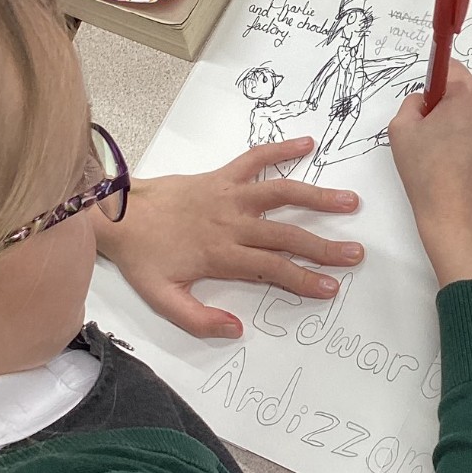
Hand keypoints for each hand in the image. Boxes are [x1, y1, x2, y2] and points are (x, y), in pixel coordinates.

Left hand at [90, 137, 363, 338]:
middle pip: (286, 234)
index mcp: (221, 254)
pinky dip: (281, 149)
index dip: (303, 279)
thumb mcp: (162, 299)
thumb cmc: (142, 257)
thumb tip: (236, 329)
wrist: (116, 214)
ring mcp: (229, 195)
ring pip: (281, 193)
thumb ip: (198, 319)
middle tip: (355, 254)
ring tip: (350, 201)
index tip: (330, 287)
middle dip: (323, 246)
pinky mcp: (222, 176)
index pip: (272, 268)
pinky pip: (255, 158)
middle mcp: (232, 222)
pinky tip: (307, 143)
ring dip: (316, 197)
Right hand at [387, 59, 471, 287]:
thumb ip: (412, 101)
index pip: (451, 70)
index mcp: (468, 92)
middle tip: (444, 143)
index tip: (433, 112)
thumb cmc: (428, 178)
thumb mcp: (400, 131)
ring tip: (462, 157)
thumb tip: (427, 98)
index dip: (438, 91)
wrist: (460, 221)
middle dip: (459, 109)